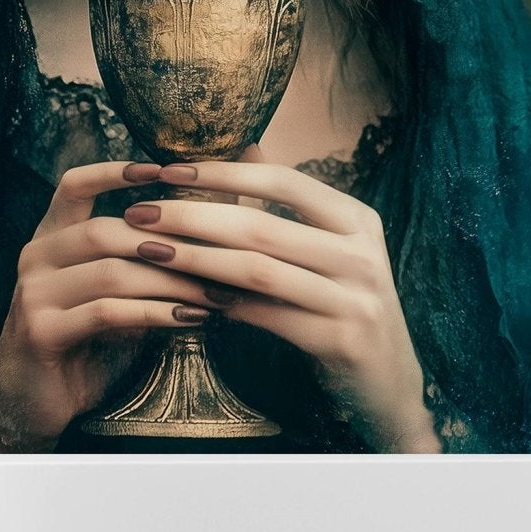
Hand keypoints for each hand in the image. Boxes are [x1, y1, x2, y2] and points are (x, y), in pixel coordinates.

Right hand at [0, 159, 217, 452]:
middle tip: (221, 253)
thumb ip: (144, 259)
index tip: (166, 168)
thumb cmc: (86, 342)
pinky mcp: (41, 331)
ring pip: (111, 271)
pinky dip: (155, 313)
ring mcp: (34, 294)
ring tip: (215, 292)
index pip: (74, 185)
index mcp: (50, 237)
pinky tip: (190, 319)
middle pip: (104, 230)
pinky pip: (107, 312)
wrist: (33, 403)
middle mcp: (36, 257)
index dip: (115, 171)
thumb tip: (214, 226)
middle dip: (168, 241)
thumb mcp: (114, 291)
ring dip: (171, 281)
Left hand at [117, 150, 440, 453]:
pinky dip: (223, 305)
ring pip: (259, 272)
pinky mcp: (342, 342)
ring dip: (196, 260)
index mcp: (357, 220)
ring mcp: (356, 299)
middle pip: (262, 226)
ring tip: (150, 251)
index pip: (283, 181)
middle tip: (139, 213)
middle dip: (192, 216)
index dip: (222, 173)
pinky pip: (268, 317)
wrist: (391, 384)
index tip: (166, 171)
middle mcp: (362, 254)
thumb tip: (249, 146)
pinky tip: (187, 298)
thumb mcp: (331, 248)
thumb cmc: (346, 304)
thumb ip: (289, 203)